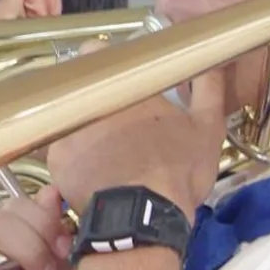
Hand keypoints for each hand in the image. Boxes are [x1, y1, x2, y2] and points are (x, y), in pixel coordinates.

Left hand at [46, 67, 227, 215]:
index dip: (101, 62)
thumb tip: (213, 62)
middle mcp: (86, 102)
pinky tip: (93, 172)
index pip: (94, 52)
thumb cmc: (177, 169)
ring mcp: (66, 131)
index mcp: (122, 85)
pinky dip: (74, 160)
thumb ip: (208, 88)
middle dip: (91, 98)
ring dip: (81, 129)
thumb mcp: (207, 127)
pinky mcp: (55, 160)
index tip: (113, 77)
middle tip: (113, 120)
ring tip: (104, 151)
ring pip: (67, 120)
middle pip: (77, 88)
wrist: (144, 217)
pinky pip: (61, 152)